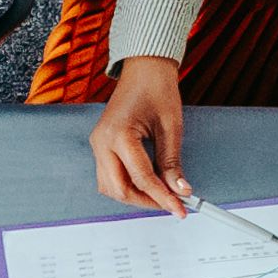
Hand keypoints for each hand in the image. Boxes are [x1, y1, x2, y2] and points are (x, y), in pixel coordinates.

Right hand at [88, 59, 193, 215]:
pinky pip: (108, 176)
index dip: (163, 197)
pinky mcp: (100, 145)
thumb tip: (180, 190)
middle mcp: (102, 142)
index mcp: (119, 134)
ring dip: (134, 196)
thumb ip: (172, 162)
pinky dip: (125, 185)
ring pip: (110, 187)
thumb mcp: (170, 127)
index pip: (141, 178)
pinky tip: (145, 185)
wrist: (144, 69)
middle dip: (146, 201)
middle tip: (171, 205)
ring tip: (160, 196)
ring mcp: (98, 144)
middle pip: (119, 189)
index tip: (180, 208)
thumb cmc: (156, 89)